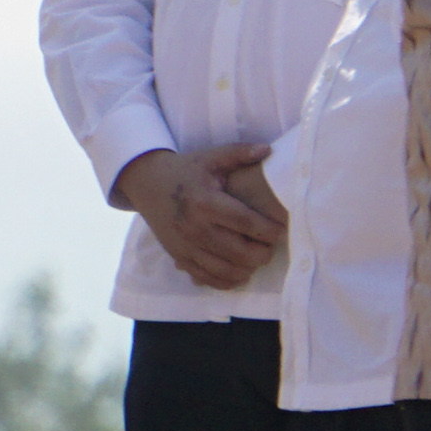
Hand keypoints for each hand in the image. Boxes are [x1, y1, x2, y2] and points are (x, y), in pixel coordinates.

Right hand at [114, 143, 286, 290]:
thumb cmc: (185, 170)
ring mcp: (185, 246)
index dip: (270, 230)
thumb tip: (269, 150)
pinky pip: (208, 279)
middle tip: (271, 244)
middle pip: (240, 253)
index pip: (246, 223)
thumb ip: (239, 153)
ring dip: (248, 268)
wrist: (147, 185)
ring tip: (256, 256)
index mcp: (205, 202)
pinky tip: (240, 271)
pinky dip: (228, 281)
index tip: (283, 229)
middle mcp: (194, 228)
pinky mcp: (179, 258)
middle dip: (264, 253)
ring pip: (227, 270)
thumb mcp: (210, 158)